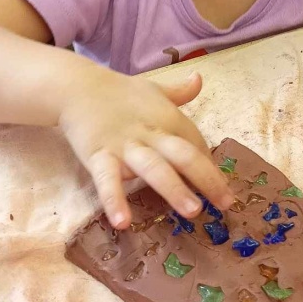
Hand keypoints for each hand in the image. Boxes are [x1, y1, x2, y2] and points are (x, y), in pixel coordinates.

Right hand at [58, 67, 232, 228]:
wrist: (76, 86)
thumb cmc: (119, 92)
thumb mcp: (153, 88)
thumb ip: (179, 92)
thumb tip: (199, 78)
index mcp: (168, 118)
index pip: (197, 144)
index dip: (211, 167)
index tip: (223, 189)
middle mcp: (151, 132)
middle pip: (185, 155)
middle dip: (208, 179)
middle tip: (226, 204)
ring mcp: (125, 145)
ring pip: (154, 169)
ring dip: (174, 189)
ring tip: (193, 211)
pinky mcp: (99, 155)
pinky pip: (108, 180)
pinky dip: (115, 200)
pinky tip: (122, 222)